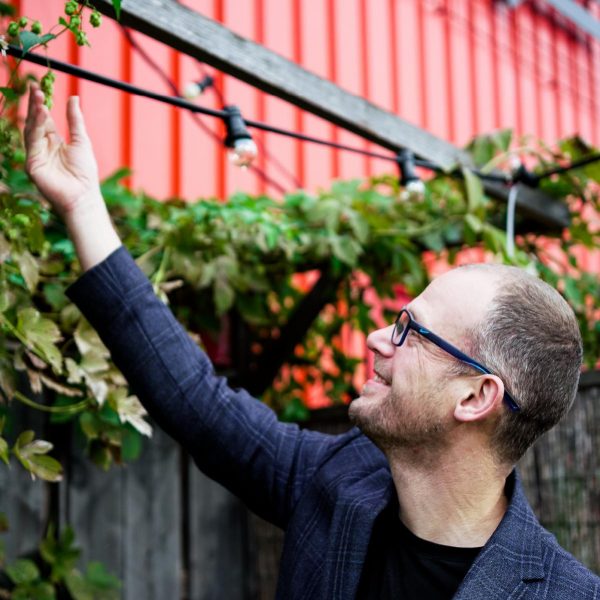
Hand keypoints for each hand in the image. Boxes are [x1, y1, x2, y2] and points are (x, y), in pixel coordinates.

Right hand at [23, 85, 121, 270]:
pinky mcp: (32, 164)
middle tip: (34, 87)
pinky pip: (31, 142)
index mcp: (52, 141)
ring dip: (34, 113)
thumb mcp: (81, 140)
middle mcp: (41, 147)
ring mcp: (35, 155)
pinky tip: (41, 115)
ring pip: (30, 130)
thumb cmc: (85, 172)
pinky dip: (36, 127)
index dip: (40, 103)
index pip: (43, 118)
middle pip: (34, 121)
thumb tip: (73, 97)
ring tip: (39, 98)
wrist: (84, 195)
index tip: (38, 86)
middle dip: (33, 104)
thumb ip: (75, 120)